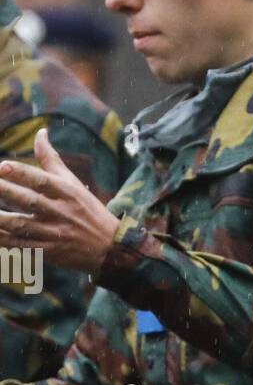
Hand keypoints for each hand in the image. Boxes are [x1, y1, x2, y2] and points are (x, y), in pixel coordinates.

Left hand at [0, 127, 119, 273]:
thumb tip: (40, 132)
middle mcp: (61, 212)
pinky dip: (5, 240)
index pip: (42, 181)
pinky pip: (22, 246)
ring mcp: (54, 233)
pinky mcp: (49, 252)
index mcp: (67, 192)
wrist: (110, 247)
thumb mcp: (73, 183)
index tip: (3, 166)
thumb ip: (51, 159)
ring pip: (22, 226)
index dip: (22, 173)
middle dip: (7, 192)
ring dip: (1, 220)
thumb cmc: (87, 210)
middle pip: (30, 201)